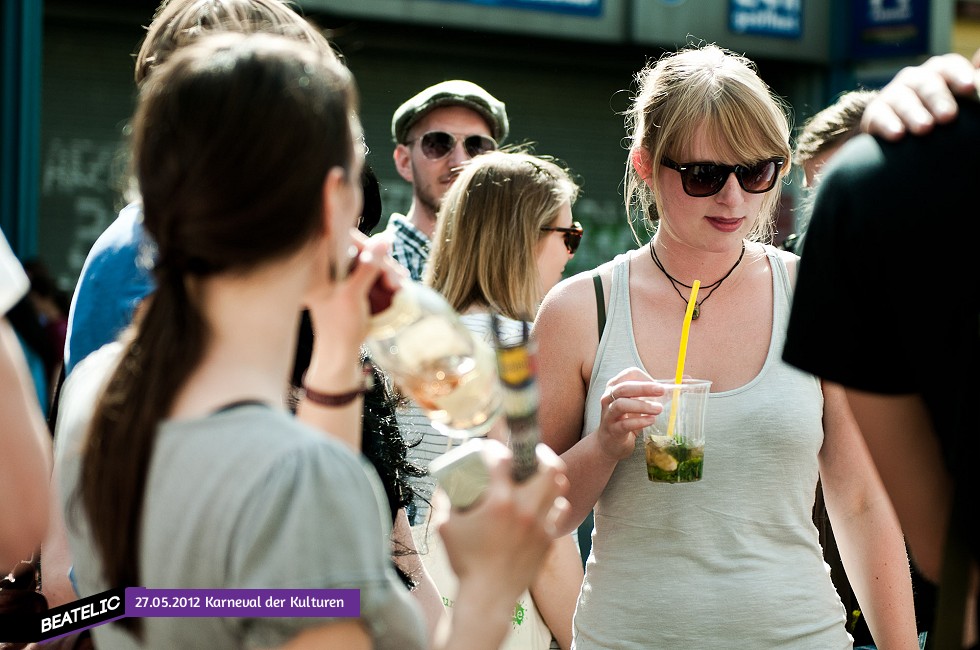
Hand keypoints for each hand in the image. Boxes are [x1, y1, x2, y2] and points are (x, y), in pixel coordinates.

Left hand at [303, 230, 404, 384]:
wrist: (340, 354)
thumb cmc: (340, 327)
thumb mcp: (353, 294)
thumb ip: (368, 266)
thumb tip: (384, 240)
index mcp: (317, 269)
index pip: (338, 240)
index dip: (361, 242)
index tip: (381, 251)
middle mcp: (326, 270)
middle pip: (356, 251)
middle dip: (379, 262)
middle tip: (395, 279)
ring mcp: (338, 278)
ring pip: (366, 263)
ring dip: (385, 272)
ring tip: (398, 287)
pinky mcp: (349, 287)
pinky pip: (369, 274)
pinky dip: (383, 279)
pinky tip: (396, 287)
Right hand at [435, 440, 568, 604]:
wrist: (488, 597)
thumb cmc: (465, 562)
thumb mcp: (445, 526)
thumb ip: (445, 499)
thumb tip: (445, 480)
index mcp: (499, 502)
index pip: (504, 458)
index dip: (497, 447)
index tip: (493, 448)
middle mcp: (525, 509)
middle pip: (549, 466)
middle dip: (540, 454)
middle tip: (530, 454)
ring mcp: (540, 524)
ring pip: (559, 486)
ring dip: (550, 476)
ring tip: (538, 475)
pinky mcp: (548, 539)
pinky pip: (560, 511)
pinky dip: (553, 502)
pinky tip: (542, 502)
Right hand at [595, 367, 663, 461]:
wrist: (610, 443)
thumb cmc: (627, 419)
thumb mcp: (641, 402)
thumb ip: (660, 392)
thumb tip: (686, 379)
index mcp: (616, 386)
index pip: (630, 374)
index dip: (646, 378)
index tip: (660, 386)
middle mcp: (609, 397)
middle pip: (624, 387)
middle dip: (644, 388)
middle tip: (662, 391)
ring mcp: (609, 414)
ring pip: (621, 404)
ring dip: (642, 405)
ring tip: (659, 409)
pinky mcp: (612, 429)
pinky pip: (624, 424)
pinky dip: (639, 422)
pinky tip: (651, 421)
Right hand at [862, 52, 979, 139]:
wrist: (903, 142)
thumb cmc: (941, 121)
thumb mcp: (960, 102)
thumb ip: (974, 85)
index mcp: (940, 74)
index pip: (948, 66)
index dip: (958, 74)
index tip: (969, 88)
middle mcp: (915, 80)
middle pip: (926, 81)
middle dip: (937, 98)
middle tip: (948, 116)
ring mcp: (893, 95)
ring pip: (902, 98)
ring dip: (914, 113)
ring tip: (925, 129)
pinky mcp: (874, 114)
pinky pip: (878, 115)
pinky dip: (888, 124)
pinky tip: (898, 135)